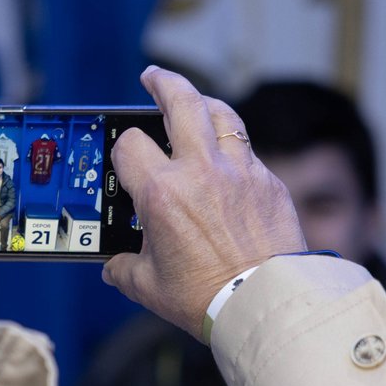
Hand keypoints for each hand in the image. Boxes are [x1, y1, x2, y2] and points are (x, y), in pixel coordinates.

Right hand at [102, 67, 305, 338]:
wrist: (266, 306)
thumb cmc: (207, 300)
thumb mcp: (150, 287)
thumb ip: (125, 270)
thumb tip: (115, 266)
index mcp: (162, 194)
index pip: (130, 145)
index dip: (123, 150)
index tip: (126, 159)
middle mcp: (201, 171)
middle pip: (180, 101)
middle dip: (162, 82)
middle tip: (153, 78)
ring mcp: (240, 172)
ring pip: (221, 114)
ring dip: (203, 103)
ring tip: (194, 103)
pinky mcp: (270, 183)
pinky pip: (247, 152)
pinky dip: (233, 149)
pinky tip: (227, 162)